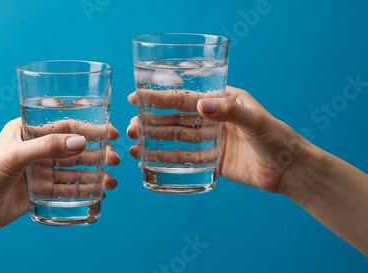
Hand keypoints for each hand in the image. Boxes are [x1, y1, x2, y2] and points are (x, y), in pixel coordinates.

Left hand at [23, 119, 111, 197]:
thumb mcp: (15, 155)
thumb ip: (47, 147)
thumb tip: (81, 141)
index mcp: (26, 130)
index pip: (65, 126)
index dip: (91, 129)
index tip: (112, 135)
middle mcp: (35, 148)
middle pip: (73, 149)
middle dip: (97, 154)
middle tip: (113, 161)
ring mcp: (38, 170)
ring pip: (72, 170)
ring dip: (93, 175)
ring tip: (109, 183)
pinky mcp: (39, 191)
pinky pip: (65, 189)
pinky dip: (82, 191)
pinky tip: (98, 193)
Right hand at [127, 86, 311, 192]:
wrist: (289, 171)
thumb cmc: (278, 139)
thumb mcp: (257, 121)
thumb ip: (230, 112)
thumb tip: (202, 104)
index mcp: (222, 101)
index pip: (186, 97)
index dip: (161, 96)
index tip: (137, 97)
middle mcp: (212, 118)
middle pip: (175, 118)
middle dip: (150, 120)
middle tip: (130, 126)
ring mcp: (210, 140)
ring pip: (175, 138)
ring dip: (153, 139)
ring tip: (133, 144)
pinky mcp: (210, 160)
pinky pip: (184, 158)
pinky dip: (166, 158)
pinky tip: (148, 159)